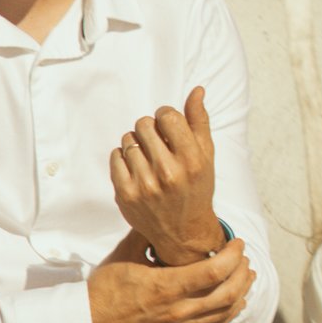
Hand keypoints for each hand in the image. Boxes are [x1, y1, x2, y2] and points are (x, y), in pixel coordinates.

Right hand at [88, 237, 252, 322]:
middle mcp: (177, 310)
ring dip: (241, 292)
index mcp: (165, 286)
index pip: (214, 271)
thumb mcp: (125, 254)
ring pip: (224, 312)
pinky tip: (237, 303)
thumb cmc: (104, 289)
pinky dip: (230, 314)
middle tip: (243, 257)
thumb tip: (166, 216)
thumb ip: (149, 234)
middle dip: (242, 272)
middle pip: (227, 293)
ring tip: (247, 276)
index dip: (232, 255)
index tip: (237, 243)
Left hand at [110, 87, 222, 266]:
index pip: (167, 116)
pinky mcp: (125, 194)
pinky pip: (115, 156)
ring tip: (148, 158)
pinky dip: (123, 158)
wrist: (182, 232)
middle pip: (143, 124)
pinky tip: (136, 168)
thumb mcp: (206, 156)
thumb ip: (199, 122)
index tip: (168, 127)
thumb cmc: (196, 188)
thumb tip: (197, 90)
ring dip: (136, 143)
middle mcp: (168, 173)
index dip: (165, 116)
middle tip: (157, 143)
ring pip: (128, 139)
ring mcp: (144, 185)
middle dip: (149, 129)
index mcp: (191, 160)